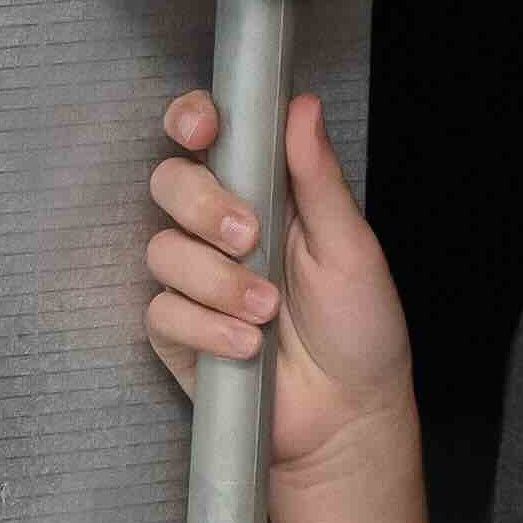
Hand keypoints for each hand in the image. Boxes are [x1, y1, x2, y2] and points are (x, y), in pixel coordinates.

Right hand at [141, 84, 414, 495]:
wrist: (347, 415)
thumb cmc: (360, 330)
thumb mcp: (352, 248)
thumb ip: (319, 179)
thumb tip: (301, 108)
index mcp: (264, 195)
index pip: (208, 138)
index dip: (192, 121)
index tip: (203, 129)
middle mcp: (220, 231)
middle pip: (169, 182)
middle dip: (202, 206)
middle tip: (248, 238)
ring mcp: (195, 282)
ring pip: (163, 250)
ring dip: (217, 282)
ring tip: (267, 312)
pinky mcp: (178, 333)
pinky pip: (163, 311)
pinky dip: (207, 328)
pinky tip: (246, 346)